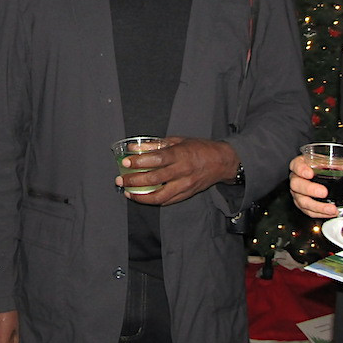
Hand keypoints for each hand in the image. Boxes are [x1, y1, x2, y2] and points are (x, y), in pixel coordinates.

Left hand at [115, 137, 235, 205]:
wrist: (221, 162)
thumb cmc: (199, 148)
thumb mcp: (178, 141)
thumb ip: (156, 145)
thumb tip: (135, 147)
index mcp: (180, 154)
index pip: (157, 159)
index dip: (140, 162)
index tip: (126, 162)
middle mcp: (183, 171)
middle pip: (155, 179)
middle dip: (134, 180)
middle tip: (120, 180)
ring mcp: (185, 185)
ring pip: (160, 196)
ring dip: (141, 196)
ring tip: (128, 193)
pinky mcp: (187, 194)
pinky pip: (168, 201)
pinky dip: (154, 201)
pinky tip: (143, 197)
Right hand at [289, 154, 342, 218]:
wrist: (325, 175)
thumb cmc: (328, 167)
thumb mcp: (340, 164)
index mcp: (303, 164)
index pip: (296, 165)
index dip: (301, 169)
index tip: (309, 173)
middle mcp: (297, 178)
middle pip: (296, 184)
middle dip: (309, 189)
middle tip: (323, 192)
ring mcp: (299, 192)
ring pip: (301, 200)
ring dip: (316, 206)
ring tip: (331, 209)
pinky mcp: (303, 203)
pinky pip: (307, 211)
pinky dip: (318, 213)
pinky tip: (329, 213)